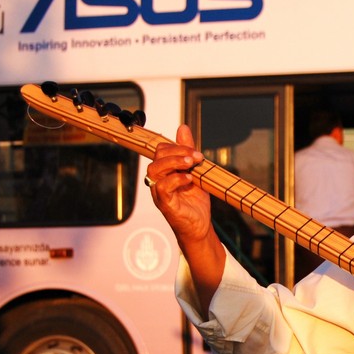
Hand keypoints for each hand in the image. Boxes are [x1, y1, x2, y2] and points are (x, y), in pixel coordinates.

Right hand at [146, 125, 210, 246]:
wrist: (199, 226)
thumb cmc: (195, 201)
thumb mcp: (196, 171)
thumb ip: (188, 151)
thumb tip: (182, 127)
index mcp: (164, 172)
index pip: (162, 150)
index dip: (178, 147)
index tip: (197, 153)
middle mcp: (158, 180)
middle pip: (157, 156)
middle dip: (178, 152)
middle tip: (196, 157)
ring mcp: (158, 192)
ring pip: (155, 169)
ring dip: (175, 163)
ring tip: (192, 165)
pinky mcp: (164, 203)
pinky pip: (162, 187)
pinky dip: (176, 180)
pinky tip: (189, 179)